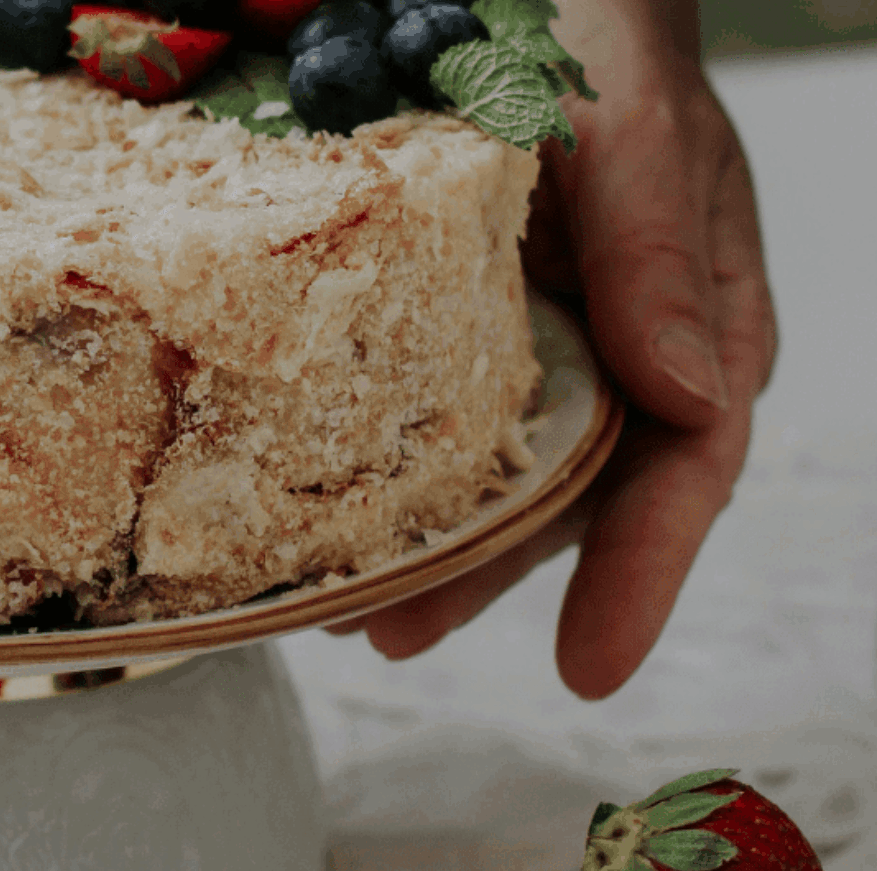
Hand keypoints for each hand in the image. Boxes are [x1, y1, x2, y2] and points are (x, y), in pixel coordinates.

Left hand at [327, 0, 777, 699]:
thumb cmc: (601, 39)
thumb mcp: (640, 134)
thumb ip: (665, 256)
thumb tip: (695, 396)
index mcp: (695, 318)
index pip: (682, 467)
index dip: (641, 573)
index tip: (591, 666)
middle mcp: (617, 348)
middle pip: (566, 497)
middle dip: (485, 579)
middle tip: (391, 635)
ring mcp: (535, 338)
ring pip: (490, 468)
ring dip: (421, 540)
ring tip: (335, 599)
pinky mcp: (459, 317)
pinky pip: (426, 405)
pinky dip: (382, 461)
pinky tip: (317, 501)